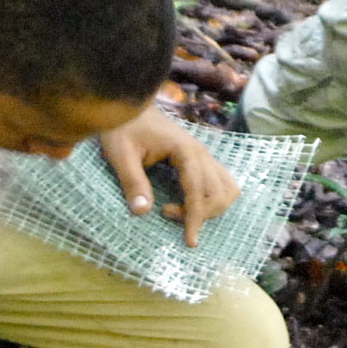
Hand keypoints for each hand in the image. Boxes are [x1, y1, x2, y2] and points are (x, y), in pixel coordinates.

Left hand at [99, 107, 239, 246]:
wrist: (130, 106)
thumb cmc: (123, 127)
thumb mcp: (120, 154)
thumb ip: (132, 182)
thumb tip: (143, 212)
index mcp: (184, 150)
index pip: (198, 191)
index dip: (195, 218)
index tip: (190, 242)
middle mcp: (201, 152)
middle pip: (217, 193)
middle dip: (199, 214)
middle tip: (166, 213)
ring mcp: (204, 154)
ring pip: (226, 188)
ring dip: (210, 207)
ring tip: (181, 211)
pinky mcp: (201, 158)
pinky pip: (221, 181)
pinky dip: (214, 198)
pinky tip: (191, 204)